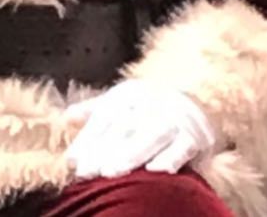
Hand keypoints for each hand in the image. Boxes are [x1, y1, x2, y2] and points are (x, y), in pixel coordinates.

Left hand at [64, 78, 218, 179]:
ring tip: (112, 172)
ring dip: (132, 154)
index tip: (73, 162)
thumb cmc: (151, 110)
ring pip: (152, 135)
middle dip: (104, 150)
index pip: (105, 118)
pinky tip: (155, 171)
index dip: (88, 140)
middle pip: (125, 126)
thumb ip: (95, 111)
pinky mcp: (196, 135)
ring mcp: (175, 118)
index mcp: (130, 94)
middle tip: (88, 172)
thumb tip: (66, 116)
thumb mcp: (123, 104)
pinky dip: (170, 158)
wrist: (200, 104)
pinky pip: (183, 146)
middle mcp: (152, 101)